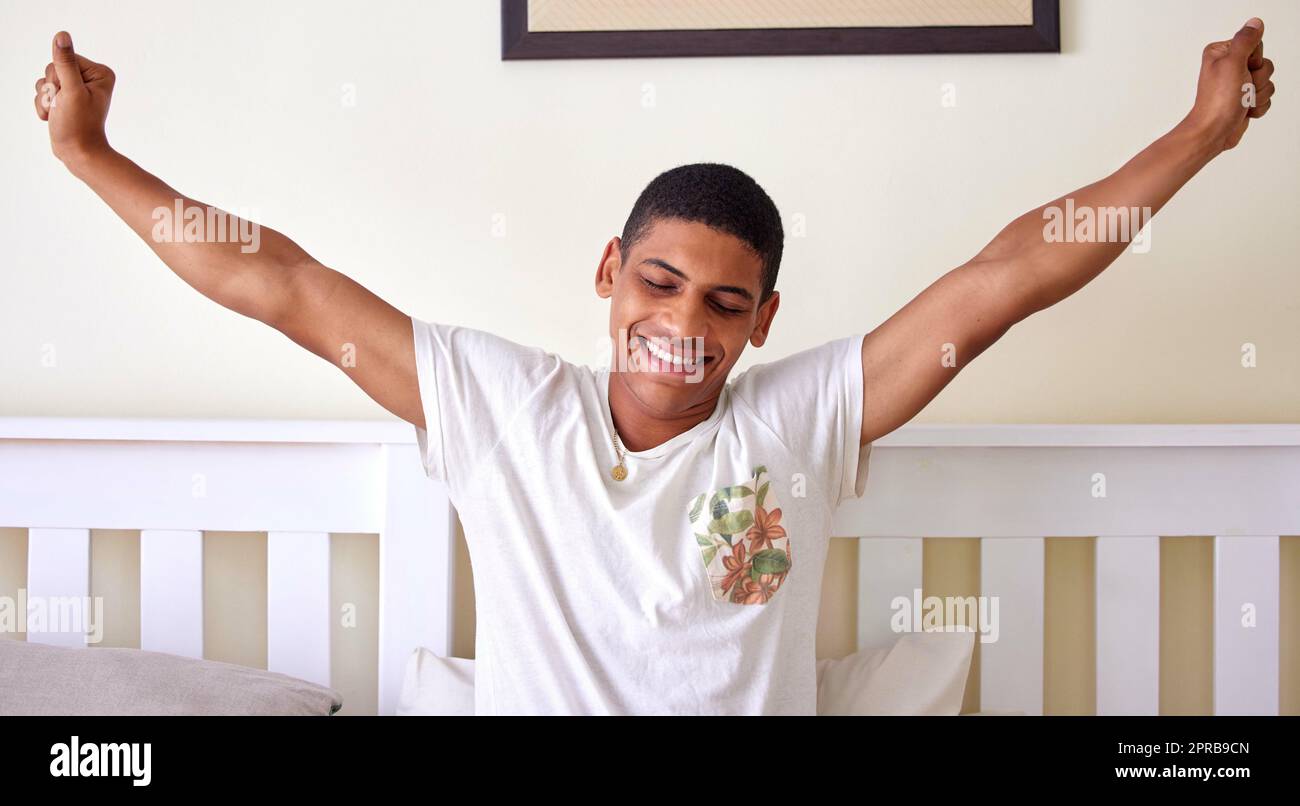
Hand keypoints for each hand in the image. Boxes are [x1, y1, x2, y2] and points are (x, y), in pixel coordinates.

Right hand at [32, 31, 115, 166]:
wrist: (77, 152)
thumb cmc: (78, 125)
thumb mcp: (70, 90)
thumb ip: (65, 63)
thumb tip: (62, 35)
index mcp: (100, 72)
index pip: (64, 58)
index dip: (59, 77)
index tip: (68, 95)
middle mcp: (90, 77)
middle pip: (53, 68)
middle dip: (51, 88)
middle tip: (63, 105)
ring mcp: (77, 87)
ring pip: (45, 80)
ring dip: (45, 98)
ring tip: (58, 112)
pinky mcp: (66, 96)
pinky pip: (42, 91)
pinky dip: (43, 104)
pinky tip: (53, 116)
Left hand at [1186, 18, 1274, 152]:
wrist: (1213, 131)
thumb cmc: (1218, 101)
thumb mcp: (1232, 63)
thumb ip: (1245, 41)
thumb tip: (1254, 24)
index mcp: (1222, 53)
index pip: (1255, 45)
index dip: (1254, 60)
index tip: (1241, 71)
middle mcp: (1229, 66)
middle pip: (1264, 64)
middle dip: (1257, 80)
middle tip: (1241, 89)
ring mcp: (1238, 84)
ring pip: (1267, 82)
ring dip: (1257, 95)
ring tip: (1240, 102)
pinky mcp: (1244, 99)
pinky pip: (1266, 97)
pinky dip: (1258, 106)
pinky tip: (1243, 111)